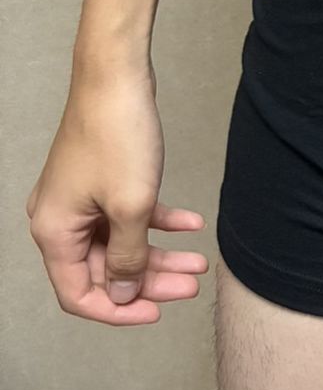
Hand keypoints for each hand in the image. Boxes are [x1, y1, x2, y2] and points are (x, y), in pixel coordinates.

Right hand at [25, 61, 208, 324]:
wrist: (117, 78)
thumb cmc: (117, 136)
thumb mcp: (129, 207)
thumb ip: (127, 257)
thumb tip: (123, 294)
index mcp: (54, 231)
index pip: (78, 294)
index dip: (118, 310)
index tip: (157, 312)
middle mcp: (60, 219)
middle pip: (105, 269)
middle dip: (151, 280)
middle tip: (193, 284)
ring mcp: (81, 199)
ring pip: (121, 242)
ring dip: (161, 254)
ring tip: (201, 261)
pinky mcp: (101, 180)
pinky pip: (128, 213)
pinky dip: (159, 222)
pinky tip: (191, 224)